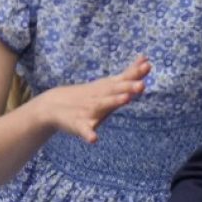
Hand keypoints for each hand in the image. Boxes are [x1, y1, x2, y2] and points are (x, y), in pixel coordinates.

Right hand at [32, 56, 149, 142]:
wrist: (53, 105)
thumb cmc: (89, 95)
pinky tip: (94, 139)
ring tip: (126, 99)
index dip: (135, 73)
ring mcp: (89, 110)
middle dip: (128, 87)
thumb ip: (128, 74)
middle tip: (142, 85)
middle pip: (115, 90)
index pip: (123, 79)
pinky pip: (85, 130)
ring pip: (103, 105)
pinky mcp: (79, 124)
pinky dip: (89, 134)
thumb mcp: (109, 84)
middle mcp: (100, 96)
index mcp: (107, 88)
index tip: (148, 66)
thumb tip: (147, 61)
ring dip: (114, 102)